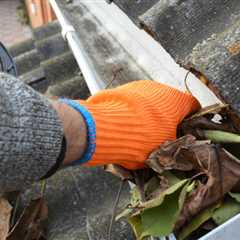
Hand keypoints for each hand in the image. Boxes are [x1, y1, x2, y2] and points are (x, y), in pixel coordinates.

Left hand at [74, 80, 199, 168]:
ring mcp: (140, 86)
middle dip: (168, 117)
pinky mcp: (123, 88)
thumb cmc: (143, 139)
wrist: (107, 128)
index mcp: (177, 101)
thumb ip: (174, 143)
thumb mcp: (165, 149)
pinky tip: (126, 123)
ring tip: (140, 130)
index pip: (193, 105)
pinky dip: (134, 110)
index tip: (187, 128)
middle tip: (161, 134)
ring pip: (151, 101)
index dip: (192, 118)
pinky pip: (134, 100)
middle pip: (170, 103)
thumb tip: (174, 144)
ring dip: (149, 113)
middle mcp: (161, 88)